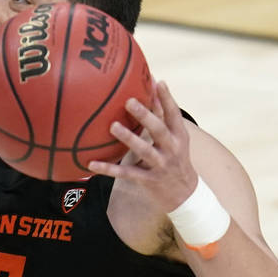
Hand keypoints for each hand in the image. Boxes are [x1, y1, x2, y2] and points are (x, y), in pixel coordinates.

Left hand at [87, 81, 197, 212]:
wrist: (185, 194)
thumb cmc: (174, 156)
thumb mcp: (175, 138)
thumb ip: (162, 114)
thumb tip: (152, 83)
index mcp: (178, 136)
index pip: (174, 114)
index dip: (167, 98)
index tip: (158, 82)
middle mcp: (172, 149)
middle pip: (159, 130)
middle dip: (145, 115)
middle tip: (129, 101)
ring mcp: (160, 165)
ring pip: (144, 150)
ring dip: (129, 138)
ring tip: (113, 126)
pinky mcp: (148, 180)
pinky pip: (126, 173)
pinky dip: (109, 169)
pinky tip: (91, 163)